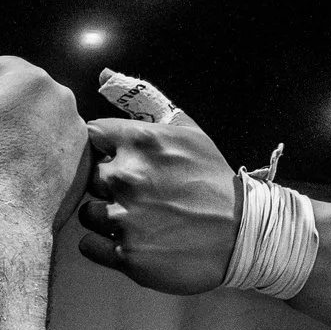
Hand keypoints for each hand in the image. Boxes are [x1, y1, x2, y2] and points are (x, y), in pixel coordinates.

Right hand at [0, 56, 88, 228]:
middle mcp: (61, 97)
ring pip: (44, 115)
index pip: (1, 67)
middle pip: (26, 90)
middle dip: (7, 107)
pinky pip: (59, 141)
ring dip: (27, 127)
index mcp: (30, 78)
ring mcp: (77, 127)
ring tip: (8, 155)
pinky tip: (26, 167)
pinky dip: (44, 149)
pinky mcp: (85, 153)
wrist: (7, 211)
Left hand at [75, 115, 238, 292]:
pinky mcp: (126, 254)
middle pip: (88, 177)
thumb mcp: (187, 132)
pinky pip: (89, 245)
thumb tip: (104, 75)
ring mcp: (125, 218)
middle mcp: (127, 177)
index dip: (104, 150)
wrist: (242, 235)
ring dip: (105, 217)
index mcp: (140, 142)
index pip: (91, 136)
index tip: (121, 161)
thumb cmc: (213, 180)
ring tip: (138, 220)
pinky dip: (104, 247)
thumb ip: (145, 102)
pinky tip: (132, 241)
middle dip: (108, 185)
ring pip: (87, 213)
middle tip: (137, 195)